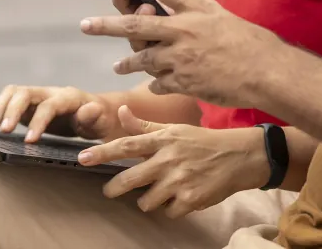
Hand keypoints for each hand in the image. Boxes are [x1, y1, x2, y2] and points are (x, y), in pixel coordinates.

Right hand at [0, 85, 116, 142]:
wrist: (96, 112)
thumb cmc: (98, 119)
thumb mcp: (101, 120)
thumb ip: (94, 116)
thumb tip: (88, 109)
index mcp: (69, 97)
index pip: (50, 105)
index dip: (39, 121)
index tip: (29, 141)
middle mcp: (50, 93)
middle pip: (26, 93)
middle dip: (12, 110)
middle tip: (1, 131)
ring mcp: (37, 98)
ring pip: (13, 93)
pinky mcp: (27, 106)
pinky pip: (8, 102)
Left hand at [78, 106, 269, 216]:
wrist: (239, 156)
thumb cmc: (203, 141)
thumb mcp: (175, 129)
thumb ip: (145, 125)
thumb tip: (121, 110)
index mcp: (163, 139)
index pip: (127, 144)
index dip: (103, 152)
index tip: (83, 157)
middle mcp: (168, 159)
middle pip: (129, 179)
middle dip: (115, 188)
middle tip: (110, 190)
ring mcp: (178, 181)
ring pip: (146, 201)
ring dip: (149, 199)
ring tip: (163, 189)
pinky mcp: (189, 200)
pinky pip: (167, 212)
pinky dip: (172, 208)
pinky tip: (182, 196)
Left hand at [80, 0, 285, 106]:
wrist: (264, 70)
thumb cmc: (242, 37)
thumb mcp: (215, 10)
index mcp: (196, 8)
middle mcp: (186, 29)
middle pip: (139, 24)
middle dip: (109, 24)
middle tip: (85, 24)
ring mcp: (184, 57)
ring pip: (145, 58)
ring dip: (129, 62)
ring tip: (118, 67)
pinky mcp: (184, 81)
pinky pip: (160, 82)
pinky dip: (155, 82)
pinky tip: (154, 84)